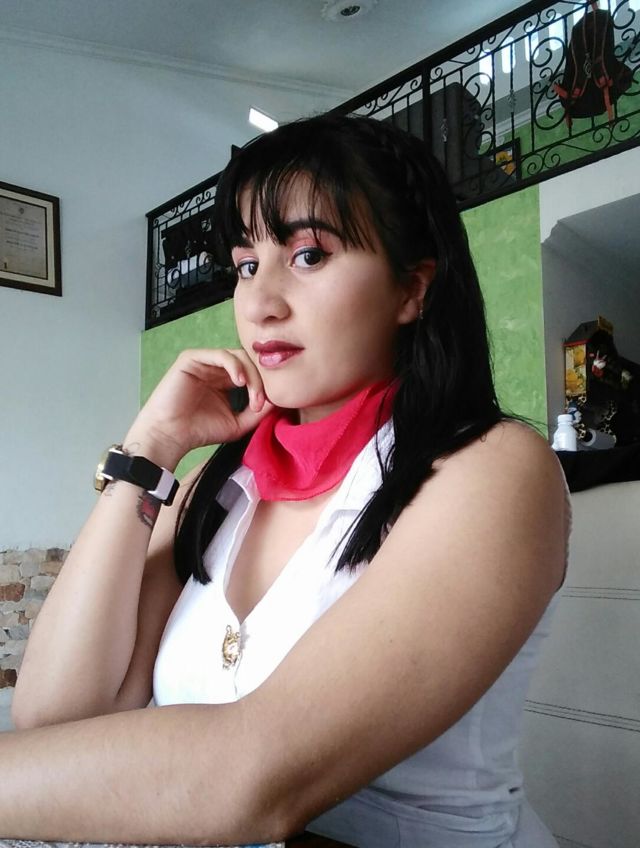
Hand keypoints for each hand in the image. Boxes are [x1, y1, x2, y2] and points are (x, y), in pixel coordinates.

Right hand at [124, 348, 271, 467]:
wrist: (171, 436)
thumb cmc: (199, 432)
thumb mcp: (238, 424)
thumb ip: (258, 412)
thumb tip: (278, 399)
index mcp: (225, 381)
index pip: (252, 373)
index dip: (263, 387)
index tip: (265, 407)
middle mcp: (215, 369)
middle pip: (248, 363)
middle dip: (259, 381)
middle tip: (260, 403)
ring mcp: (203, 362)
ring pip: (238, 357)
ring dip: (251, 376)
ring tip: (252, 396)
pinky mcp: (191, 359)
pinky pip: (220, 354)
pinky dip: (234, 366)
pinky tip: (240, 382)